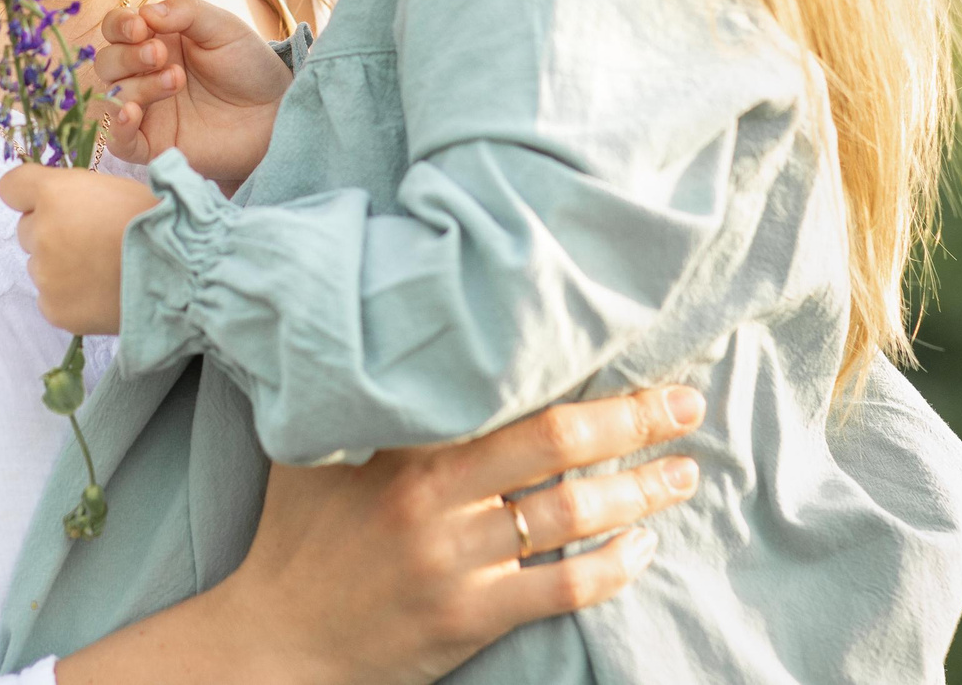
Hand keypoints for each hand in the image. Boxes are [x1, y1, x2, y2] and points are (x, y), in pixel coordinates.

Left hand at [0, 164, 158, 334]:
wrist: (180, 275)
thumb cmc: (157, 224)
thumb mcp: (117, 188)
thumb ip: (76, 193)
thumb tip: (61, 202)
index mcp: (55, 193)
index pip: (11, 187)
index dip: (29, 195)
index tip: (47, 203)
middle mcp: (41, 232)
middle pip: (28, 229)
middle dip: (51, 231)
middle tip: (90, 239)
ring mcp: (45, 275)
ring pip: (40, 265)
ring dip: (61, 265)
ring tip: (103, 269)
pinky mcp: (54, 310)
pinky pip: (51, 297)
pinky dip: (70, 296)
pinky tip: (100, 292)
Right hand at [55, 385, 708, 684]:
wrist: (274, 643)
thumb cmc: (299, 536)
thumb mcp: (315, 449)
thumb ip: (360, 394)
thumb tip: (394, 319)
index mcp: (399, 439)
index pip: (500, 387)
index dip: (572, 366)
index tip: (628, 344)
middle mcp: (430, 493)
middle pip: (555, 442)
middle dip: (633, 418)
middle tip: (687, 402)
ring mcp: (454, 558)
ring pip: (572, 514)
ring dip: (641, 491)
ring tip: (683, 473)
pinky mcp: (470, 616)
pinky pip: (564, 588)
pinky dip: (614, 567)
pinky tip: (643, 548)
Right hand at [91, 0, 291, 188]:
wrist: (275, 110)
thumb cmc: (248, 65)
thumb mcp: (222, 27)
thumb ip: (185, 12)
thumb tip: (145, 12)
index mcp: (155, 40)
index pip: (116, 28)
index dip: (119, 25)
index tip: (141, 27)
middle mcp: (144, 74)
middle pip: (108, 62)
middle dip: (128, 56)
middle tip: (160, 56)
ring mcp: (148, 111)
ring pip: (113, 96)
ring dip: (137, 85)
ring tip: (176, 80)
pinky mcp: (155, 145)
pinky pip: (120, 142)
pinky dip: (118, 127)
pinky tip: (132, 113)